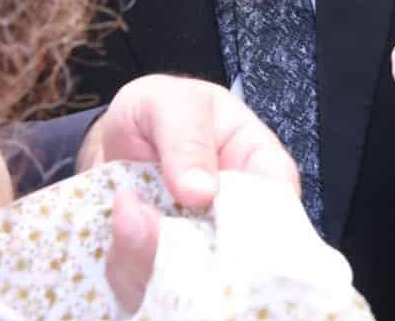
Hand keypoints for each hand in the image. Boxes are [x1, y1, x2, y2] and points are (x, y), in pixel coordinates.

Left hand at [77, 75, 298, 311]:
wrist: (114, 140)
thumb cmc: (158, 111)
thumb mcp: (170, 104)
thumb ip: (186, 138)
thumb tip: (203, 191)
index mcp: (259, 164)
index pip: (280, 199)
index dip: (260, 220)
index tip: (211, 218)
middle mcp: (240, 215)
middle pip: (240, 255)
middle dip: (191, 253)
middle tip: (147, 227)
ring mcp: (206, 249)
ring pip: (192, 283)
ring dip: (150, 262)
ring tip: (125, 218)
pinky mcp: (170, 273)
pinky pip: (152, 290)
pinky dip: (128, 272)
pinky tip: (119, 233)